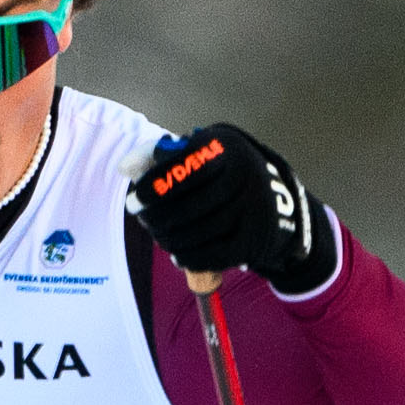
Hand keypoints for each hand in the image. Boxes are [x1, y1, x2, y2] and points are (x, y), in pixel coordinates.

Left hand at [129, 125, 330, 291]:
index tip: (134, 202)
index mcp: (226, 146)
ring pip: (197, 233)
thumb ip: (161, 155)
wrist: (280, 204)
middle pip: (187, 206)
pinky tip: (177, 255)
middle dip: (157, 219)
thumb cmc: (225, 175)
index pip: (182, 167)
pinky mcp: (255, 238)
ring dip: (169, 240)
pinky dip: (188, 258)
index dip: (153, 187)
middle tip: (145, 222)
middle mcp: (244, 173)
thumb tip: (124, 167)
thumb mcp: (202, 154)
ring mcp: (253, 208)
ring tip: (161, 236)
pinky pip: (211, 255)